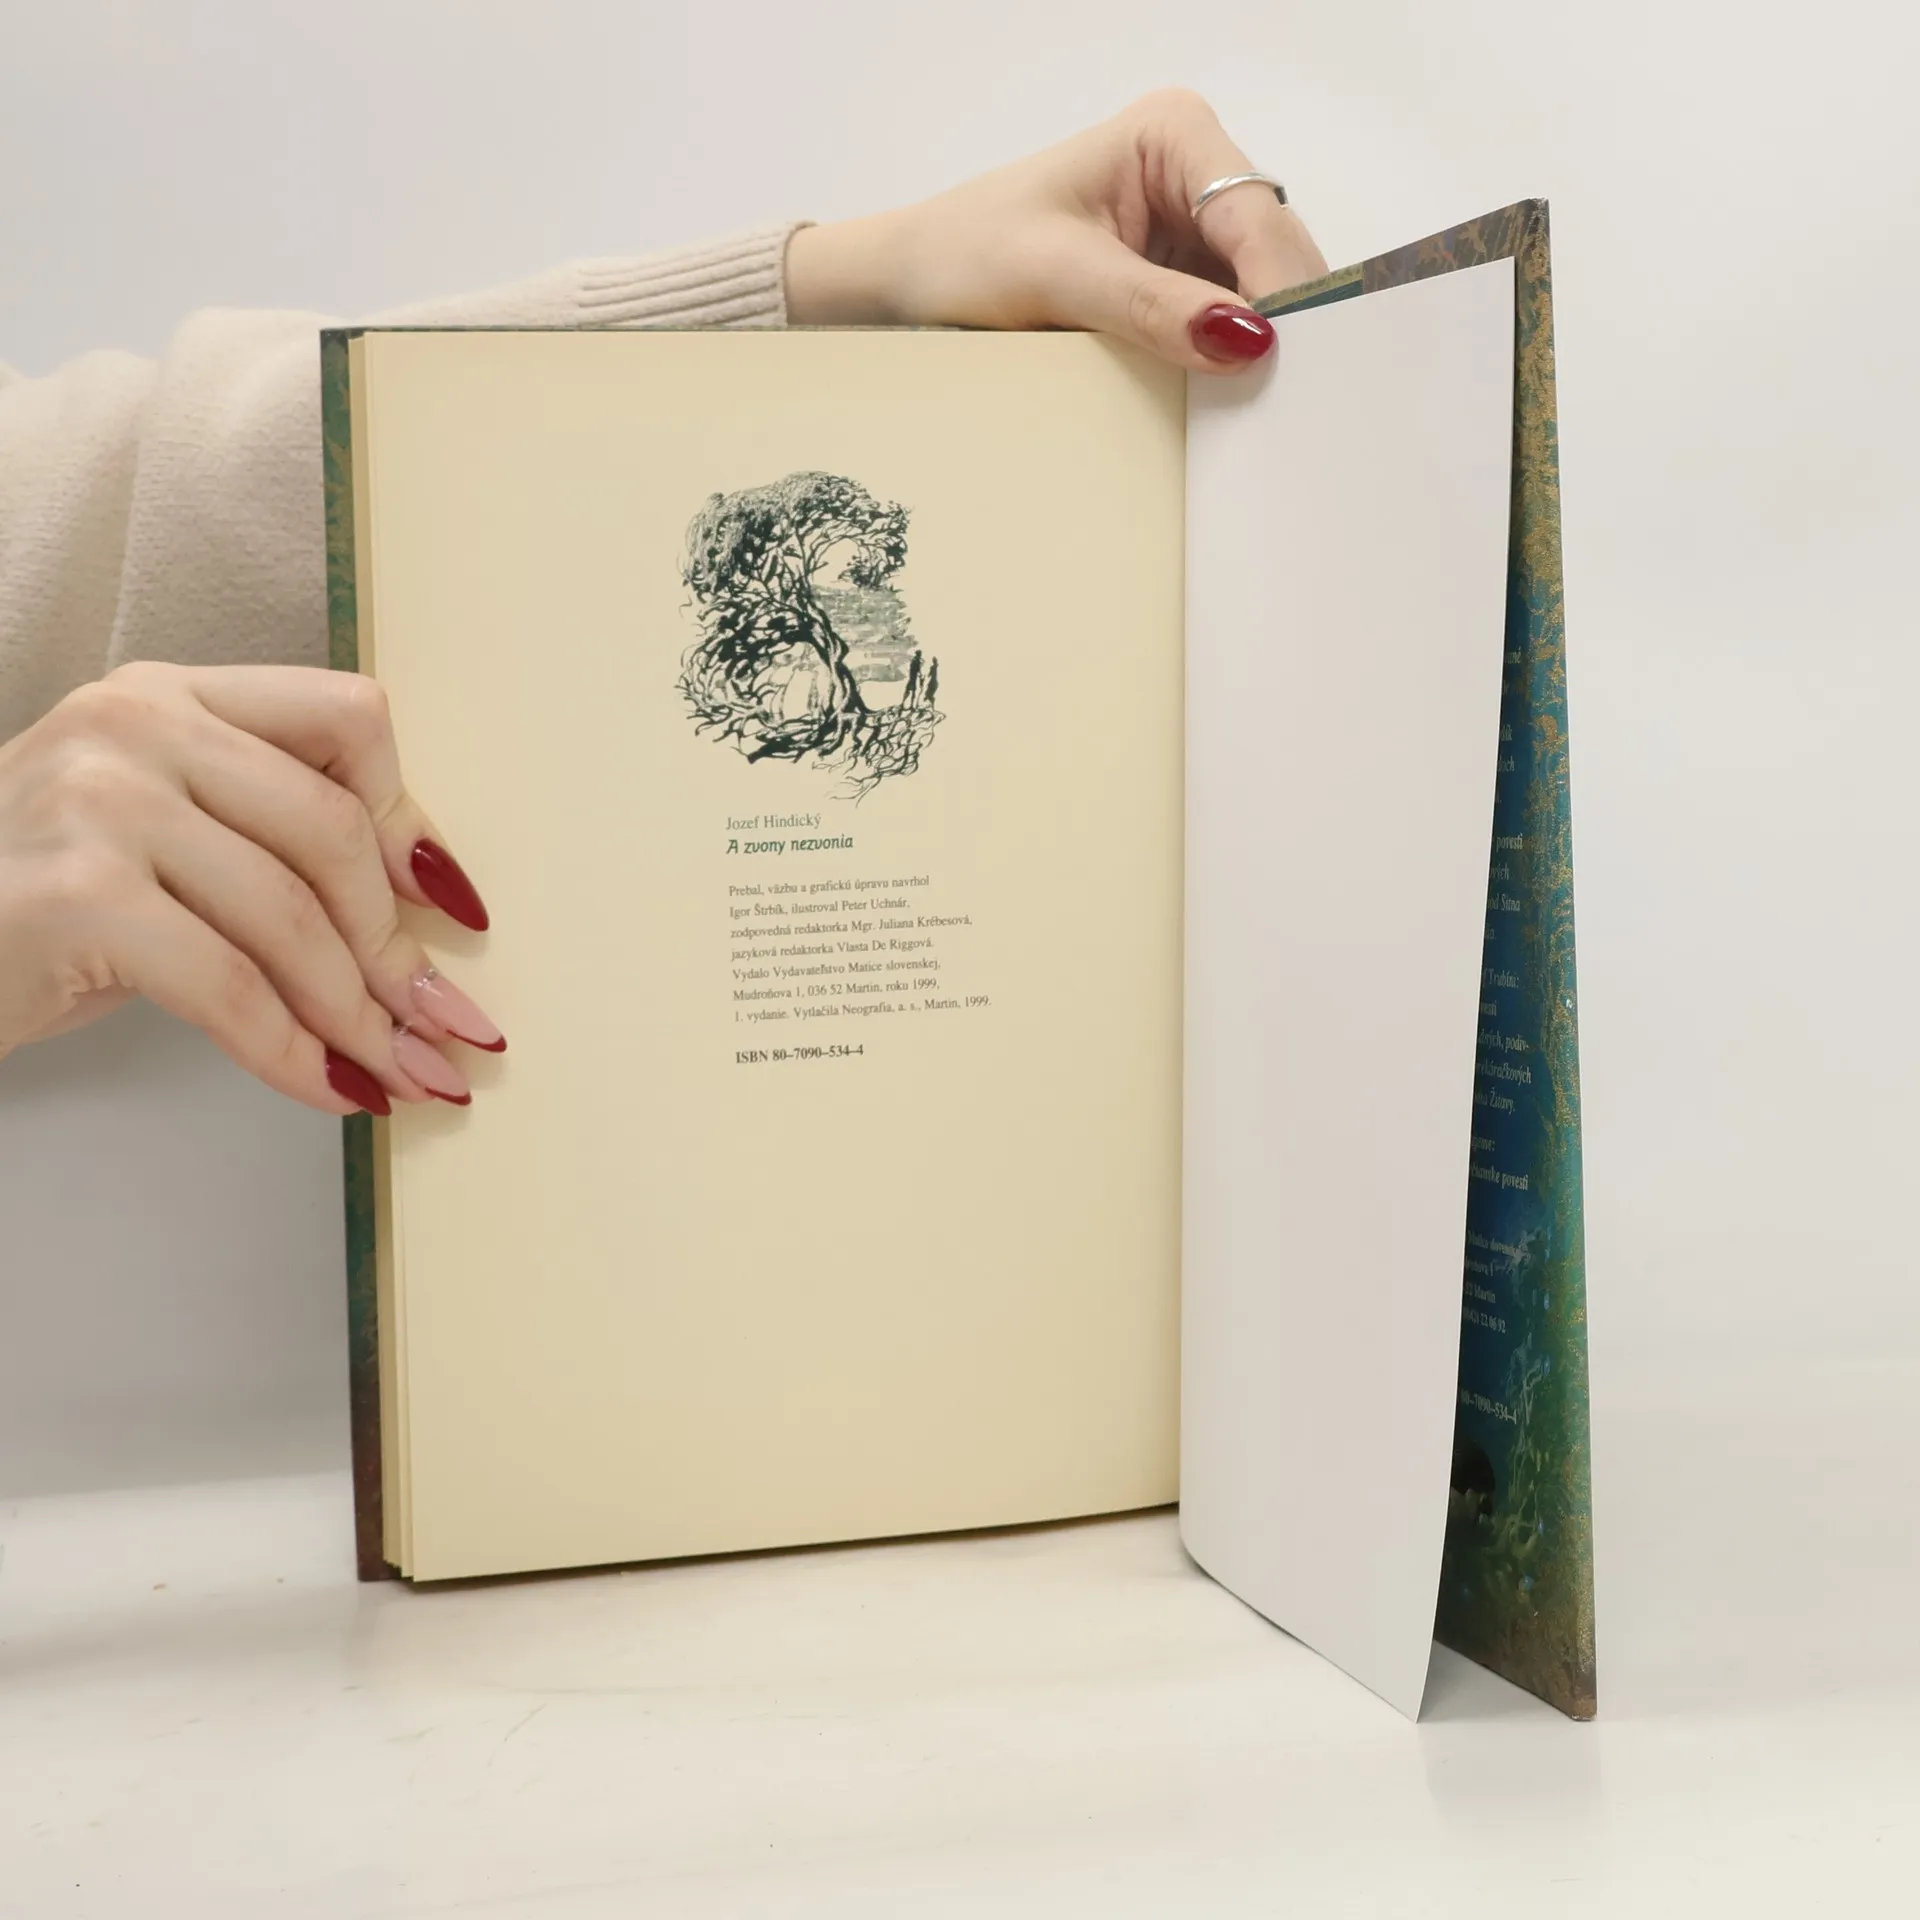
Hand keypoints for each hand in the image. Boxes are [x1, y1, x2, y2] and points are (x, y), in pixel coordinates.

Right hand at [0, 662, 506, 1113]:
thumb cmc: (22, 911)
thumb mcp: (149, 841)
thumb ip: (265, 841)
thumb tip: (422, 917)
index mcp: (170, 694)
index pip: (347, 719)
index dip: (415, 823)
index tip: (453, 912)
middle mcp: (136, 722)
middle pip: (336, 831)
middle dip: (398, 947)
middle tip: (438, 1027)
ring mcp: (98, 800)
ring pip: (295, 916)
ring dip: (362, 1016)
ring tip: (404, 1074)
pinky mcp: (75, 894)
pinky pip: (234, 988)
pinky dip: (295, 1054)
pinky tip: (331, 1092)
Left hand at [785, 89, 1329, 372]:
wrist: (909, 286)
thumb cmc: (963, 255)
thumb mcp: (1057, 278)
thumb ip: (1152, 306)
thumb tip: (1245, 339)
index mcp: (1173, 135)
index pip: (1255, 216)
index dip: (1279, 289)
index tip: (1282, 361)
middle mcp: (1194, 175)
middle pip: (1273, 255)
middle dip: (1281, 322)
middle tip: (1289, 402)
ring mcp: (1190, 234)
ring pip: (1259, 298)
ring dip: (1258, 352)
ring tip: (1264, 412)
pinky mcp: (1176, 287)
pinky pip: (1225, 329)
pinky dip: (1227, 366)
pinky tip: (1227, 404)